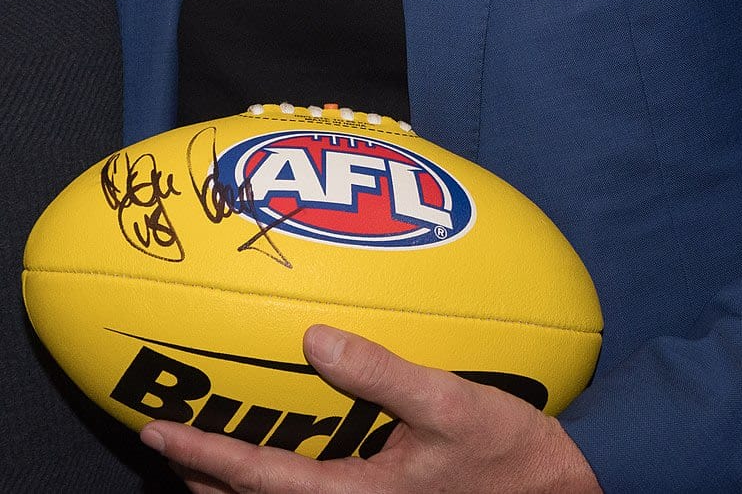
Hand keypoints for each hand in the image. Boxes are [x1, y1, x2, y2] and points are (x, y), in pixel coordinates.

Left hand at [140, 325, 602, 492]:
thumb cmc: (510, 454)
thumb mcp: (450, 403)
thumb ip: (382, 372)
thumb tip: (315, 336)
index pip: (259, 480)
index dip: (203, 456)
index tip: (157, 433)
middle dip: (205, 479)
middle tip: (165, 445)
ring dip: (236, 485)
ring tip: (204, 456)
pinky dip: (278, 480)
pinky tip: (283, 454)